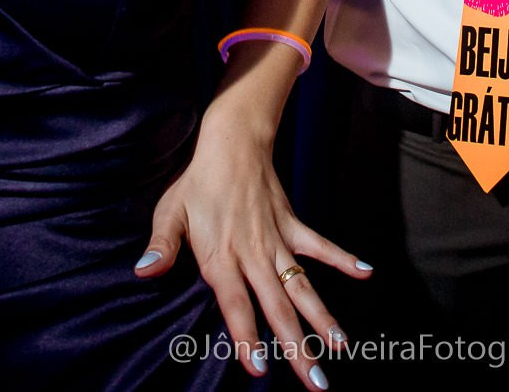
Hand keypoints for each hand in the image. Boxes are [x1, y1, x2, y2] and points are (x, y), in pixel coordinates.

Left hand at [137, 120, 367, 386]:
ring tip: (340, 347)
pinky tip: (365, 272)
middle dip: (295, 346)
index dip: (247, 338)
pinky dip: (342, 258)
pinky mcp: (292, 225)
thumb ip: (162, 245)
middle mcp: (253, 254)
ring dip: (322, 317)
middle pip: (277, 308)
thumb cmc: (197, 181)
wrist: (233, 141)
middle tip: (314, 380)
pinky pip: (320, 245)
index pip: (236, 306)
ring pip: (302, 286)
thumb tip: (143, 270)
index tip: (259, 368)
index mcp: (221, 257)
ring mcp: (277, 240)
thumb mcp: (171, 211)